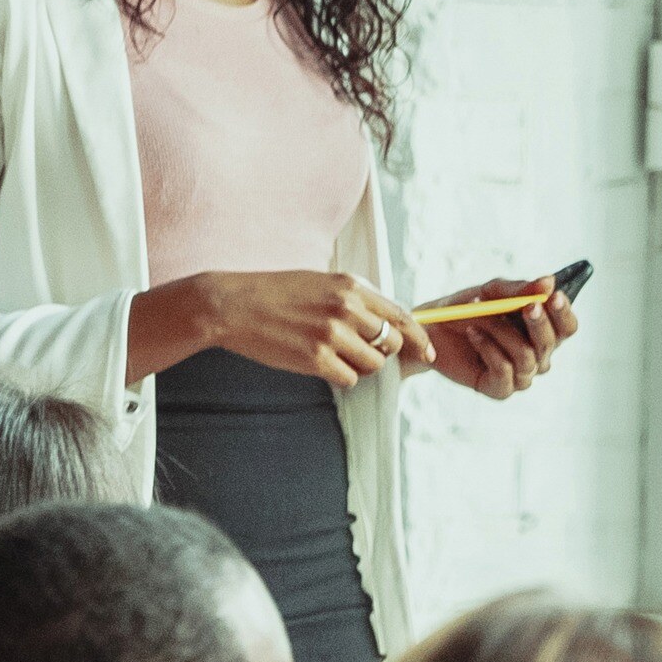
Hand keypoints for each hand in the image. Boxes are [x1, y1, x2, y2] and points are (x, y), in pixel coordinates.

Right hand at [164, 269, 429, 387]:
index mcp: (351, 286)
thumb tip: (387, 325)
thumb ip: (355, 300)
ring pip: (372, 365)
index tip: (427, 353)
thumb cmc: (276, 294)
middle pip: (391, 344)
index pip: (401, 315)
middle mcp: (347, 308)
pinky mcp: (316, 359)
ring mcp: (332, 334)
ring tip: (331, 354)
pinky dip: (339, 376)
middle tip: (356, 351)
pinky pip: (349, 378)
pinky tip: (318, 363)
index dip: (419, 338)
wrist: (233, 305)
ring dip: (358, 366)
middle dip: (381, 353)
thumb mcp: (321, 283)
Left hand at [421, 273, 578, 399]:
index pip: (567, 327)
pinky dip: (488, 349)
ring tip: (477, 318)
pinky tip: (473, 334)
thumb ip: (520, 289)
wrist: (432, 330)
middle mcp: (537, 354)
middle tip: (527, 306)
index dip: (564, 313)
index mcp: (542, 329)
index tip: (554, 297)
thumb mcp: (493, 292)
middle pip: (551, 344)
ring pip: (526, 357)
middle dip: (539, 323)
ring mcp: (520, 375)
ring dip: (501, 332)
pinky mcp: (500, 388)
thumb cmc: (468, 308)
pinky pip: (505, 372)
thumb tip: (548, 282)